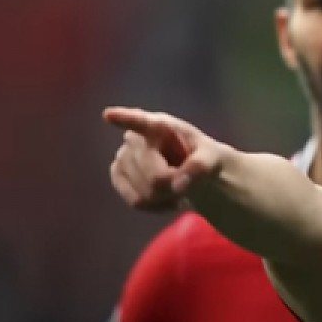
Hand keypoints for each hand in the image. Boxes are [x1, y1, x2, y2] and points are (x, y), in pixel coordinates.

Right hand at [103, 106, 225, 211]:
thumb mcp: (213, 158)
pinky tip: (165, 197)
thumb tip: (178, 185)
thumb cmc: (202, 157)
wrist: (193, 171)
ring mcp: (123, 156)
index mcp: (161, 125)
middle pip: (154, 178)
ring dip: (165, 198)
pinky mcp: (118, 175)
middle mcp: (136, 138)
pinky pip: (136, 201)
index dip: (125, 119)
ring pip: (144, 194)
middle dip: (174, 187)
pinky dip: (155, 205)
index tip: (109, 115)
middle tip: (186, 182)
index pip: (141, 121)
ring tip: (176, 187)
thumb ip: (200, 167)